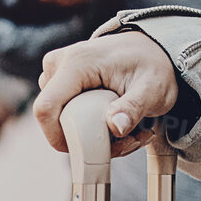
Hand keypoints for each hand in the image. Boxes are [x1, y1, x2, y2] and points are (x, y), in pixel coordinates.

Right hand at [33, 32, 179, 158]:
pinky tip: (120, 126)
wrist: (154, 49)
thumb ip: (133, 108)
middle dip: (88, 141)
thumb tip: (115, 127)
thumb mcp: (152, 88)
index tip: (90, 151)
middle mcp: (60, 64)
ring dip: (93, 137)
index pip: (46, 108)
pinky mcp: (63, 81)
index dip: (59, 138)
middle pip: (54, 119)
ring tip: (130, 133)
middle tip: (127, 141)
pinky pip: (66, 113)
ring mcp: (59, 71)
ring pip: (60, 119)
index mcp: (76, 62)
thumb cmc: (154, 64)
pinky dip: (91, 128)